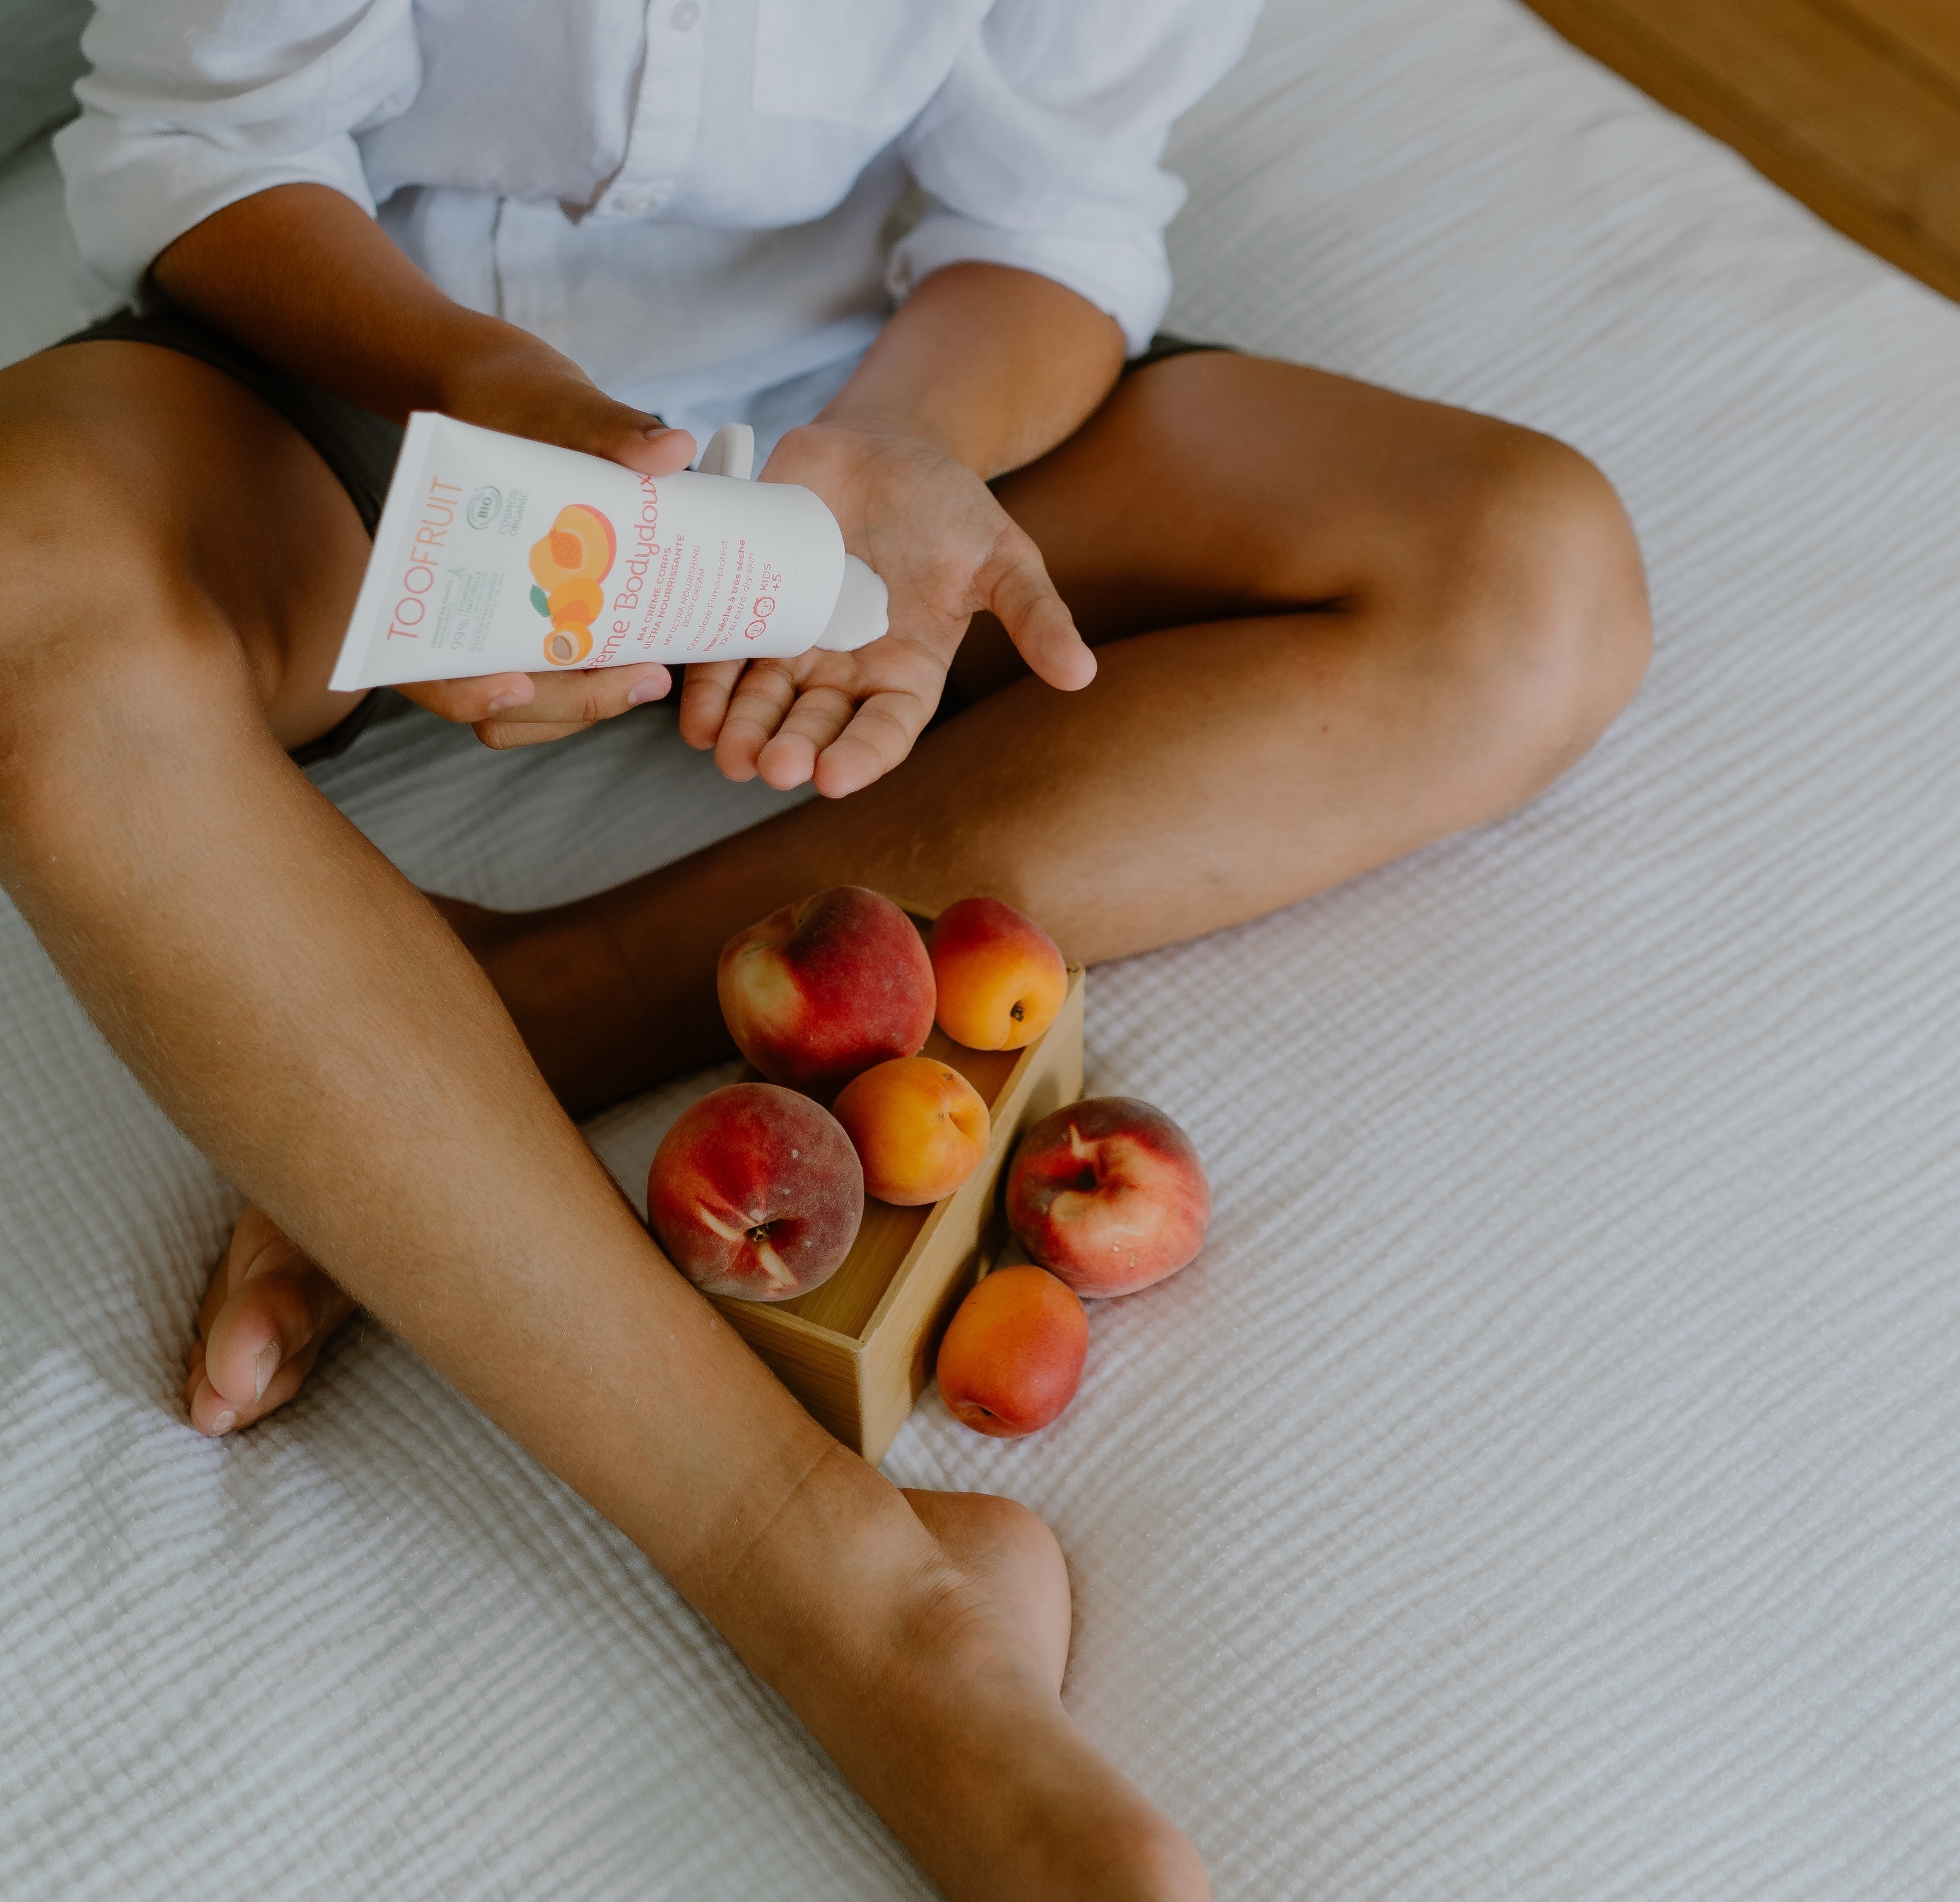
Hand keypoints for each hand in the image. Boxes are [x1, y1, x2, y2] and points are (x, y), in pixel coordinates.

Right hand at [395, 340, 698, 747]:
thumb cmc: (519, 400)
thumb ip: (609, 427)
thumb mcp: (559, 404)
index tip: (517, 685)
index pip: (423, 667)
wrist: (518, 397)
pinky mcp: (542, 629)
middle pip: (496, 702)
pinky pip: (562, 681)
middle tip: (645, 678)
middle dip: (570, 703)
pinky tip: (652, 655)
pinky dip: (603, 680)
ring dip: (591, 703)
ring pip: (531, 707)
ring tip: (653, 673)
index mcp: (427, 572)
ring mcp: (500, 629)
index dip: (465, 692)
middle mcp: (457, 615)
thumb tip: (671, 448)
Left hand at [677, 422, 1094, 797]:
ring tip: (725, 753)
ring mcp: (794, 644)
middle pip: (814, 726)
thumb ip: (1034, 614)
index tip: (834, 777)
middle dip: (791, 748)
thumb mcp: (1002, 555)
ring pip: (762, 703)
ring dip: (742, 732)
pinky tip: (692, 712)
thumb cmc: (951, 509)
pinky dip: (707, 687)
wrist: (886, 449)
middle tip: (772, 767)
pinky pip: (724, 657)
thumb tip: (1082, 674)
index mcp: (906, 675)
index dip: (860, 756)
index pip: (884, 732)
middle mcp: (845, 673)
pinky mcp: (751, 607)